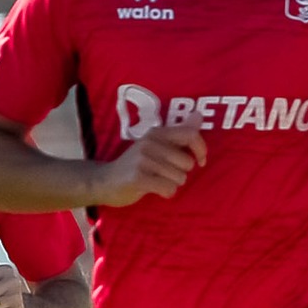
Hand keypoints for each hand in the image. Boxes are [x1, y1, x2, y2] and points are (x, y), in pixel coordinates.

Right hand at [90, 125, 206, 206]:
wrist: (106, 181)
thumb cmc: (137, 164)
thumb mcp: (157, 144)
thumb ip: (179, 132)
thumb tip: (199, 114)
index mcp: (157, 132)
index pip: (190, 134)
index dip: (201, 149)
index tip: (201, 161)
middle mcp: (150, 142)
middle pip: (187, 163)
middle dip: (181, 173)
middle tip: (164, 174)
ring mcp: (143, 159)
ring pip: (180, 178)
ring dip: (172, 184)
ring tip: (156, 181)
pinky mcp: (138, 177)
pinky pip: (169, 189)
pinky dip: (166, 193)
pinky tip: (154, 189)